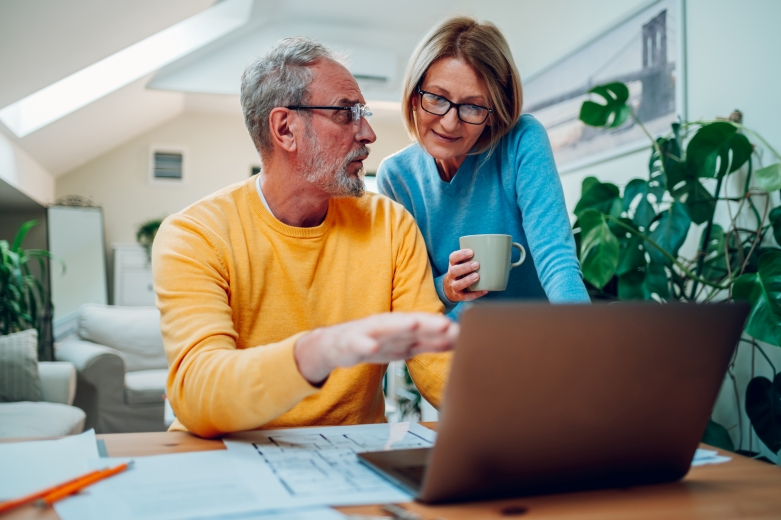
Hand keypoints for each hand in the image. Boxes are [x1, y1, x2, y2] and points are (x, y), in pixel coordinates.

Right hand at [294, 312, 458, 383]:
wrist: (335, 345)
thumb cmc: (374, 342)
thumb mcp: (405, 347)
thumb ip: (430, 343)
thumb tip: (459, 341)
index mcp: (403, 328)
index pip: (426, 328)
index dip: (444, 330)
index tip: (463, 332)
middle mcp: (388, 326)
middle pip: (410, 324)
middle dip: (427, 324)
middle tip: (445, 325)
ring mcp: (369, 332)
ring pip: (385, 328)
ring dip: (399, 325)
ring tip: (414, 324)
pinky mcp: (350, 342)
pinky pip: (358, 343)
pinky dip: (365, 343)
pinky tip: (372, 345)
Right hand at [443, 249, 488, 302]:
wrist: (449, 290)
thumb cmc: (460, 273)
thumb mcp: (460, 264)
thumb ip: (471, 258)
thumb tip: (491, 251)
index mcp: (453, 265)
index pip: (453, 258)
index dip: (460, 255)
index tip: (471, 252)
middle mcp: (451, 276)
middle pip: (454, 271)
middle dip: (465, 267)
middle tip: (476, 264)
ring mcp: (454, 287)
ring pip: (457, 285)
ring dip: (467, 280)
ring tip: (477, 276)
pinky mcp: (459, 296)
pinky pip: (466, 296)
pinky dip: (475, 294)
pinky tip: (484, 290)